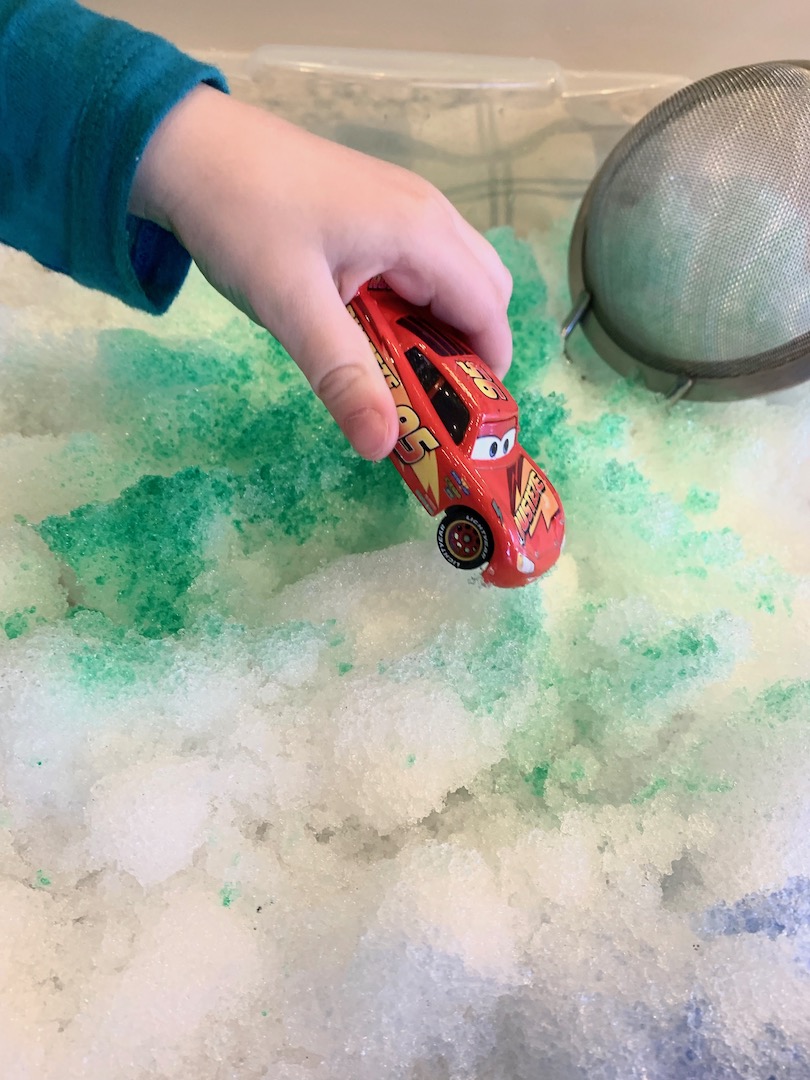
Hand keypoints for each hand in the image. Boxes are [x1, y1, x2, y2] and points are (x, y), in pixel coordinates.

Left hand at [129, 85, 512, 459]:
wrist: (184, 145)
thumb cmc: (242, 216)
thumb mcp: (291, 304)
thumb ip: (343, 375)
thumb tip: (385, 446)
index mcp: (422, 232)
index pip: (489, 312)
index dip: (486, 371)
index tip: (460, 423)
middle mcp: (427, 214)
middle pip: (483, 293)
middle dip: (464, 350)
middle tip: (418, 397)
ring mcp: (402, 206)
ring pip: (450, 280)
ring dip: (433, 329)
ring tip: (386, 367)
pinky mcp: (375, 210)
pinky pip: (417, 267)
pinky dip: (408, 306)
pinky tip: (361, 327)